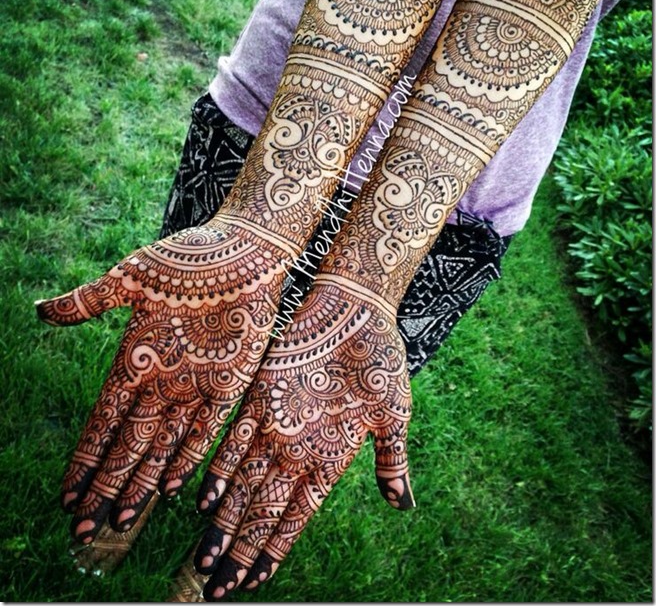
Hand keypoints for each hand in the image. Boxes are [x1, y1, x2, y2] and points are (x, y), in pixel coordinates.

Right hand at [36, 217, 293, 543]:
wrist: (244, 249)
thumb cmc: (187, 257)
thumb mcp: (132, 278)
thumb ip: (90, 301)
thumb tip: (38, 311)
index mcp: (134, 358)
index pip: (102, 422)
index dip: (85, 459)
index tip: (67, 495)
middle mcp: (162, 380)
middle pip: (128, 445)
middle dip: (106, 485)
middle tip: (84, 528)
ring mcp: (196, 384)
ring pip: (162, 446)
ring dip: (142, 482)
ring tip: (122, 521)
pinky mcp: (230, 383)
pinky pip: (206, 430)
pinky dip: (189, 458)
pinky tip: (172, 489)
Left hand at [192, 277, 412, 599]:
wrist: (357, 309)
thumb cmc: (382, 360)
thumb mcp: (393, 414)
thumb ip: (391, 460)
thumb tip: (403, 507)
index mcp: (330, 458)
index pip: (295, 517)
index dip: (273, 550)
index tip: (253, 582)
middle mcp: (297, 448)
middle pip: (263, 510)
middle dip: (239, 549)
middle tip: (214, 590)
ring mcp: (277, 423)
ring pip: (243, 483)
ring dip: (224, 521)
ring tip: (204, 559)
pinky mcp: (260, 395)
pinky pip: (235, 438)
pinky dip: (219, 468)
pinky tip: (203, 499)